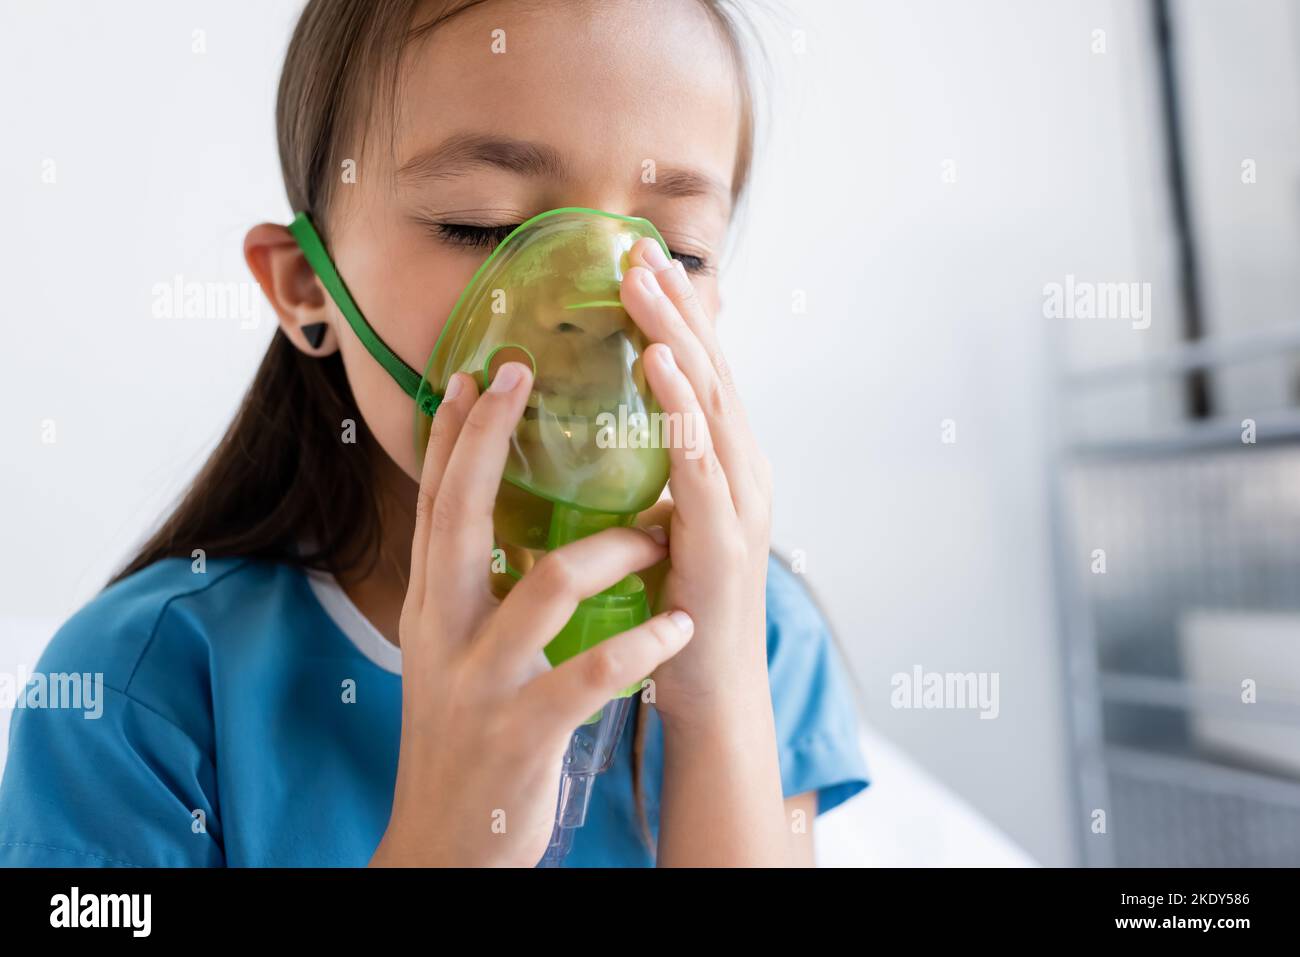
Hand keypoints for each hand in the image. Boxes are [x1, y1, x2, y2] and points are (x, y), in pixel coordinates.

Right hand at [372, 362, 694, 866]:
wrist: (442, 848)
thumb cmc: (466, 740)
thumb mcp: (451, 656)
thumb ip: (472, 591)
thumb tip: (508, 526)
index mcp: (431, 609)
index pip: (436, 505)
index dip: (452, 436)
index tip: (475, 372)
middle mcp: (442, 634)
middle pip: (460, 516)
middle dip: (489, 440)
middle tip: (519, 376)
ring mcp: (480, 683)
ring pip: (543, 586)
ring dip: (613, 550)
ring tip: (659, 535)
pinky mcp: (522, 733)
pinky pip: (588, 675)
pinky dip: (639, 646)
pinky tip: (675, 628)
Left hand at [620, 241, 773, 728]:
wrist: (709, 695)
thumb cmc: (678, 615)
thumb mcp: (660, 531)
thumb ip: (646, 482)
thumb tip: (605, 442)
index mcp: (723, 470)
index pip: (700, 379)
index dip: (674, 320)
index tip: (640, 266)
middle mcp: (742, 474)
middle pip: (711, 374)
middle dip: (677, 310)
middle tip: (638, 251)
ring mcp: (741, 503)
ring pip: (712, 403)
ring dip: (678, 338)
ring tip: (646, 286)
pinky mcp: (726, 540)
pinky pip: (702, 461)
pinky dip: (683, 408)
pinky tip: (659, 366)